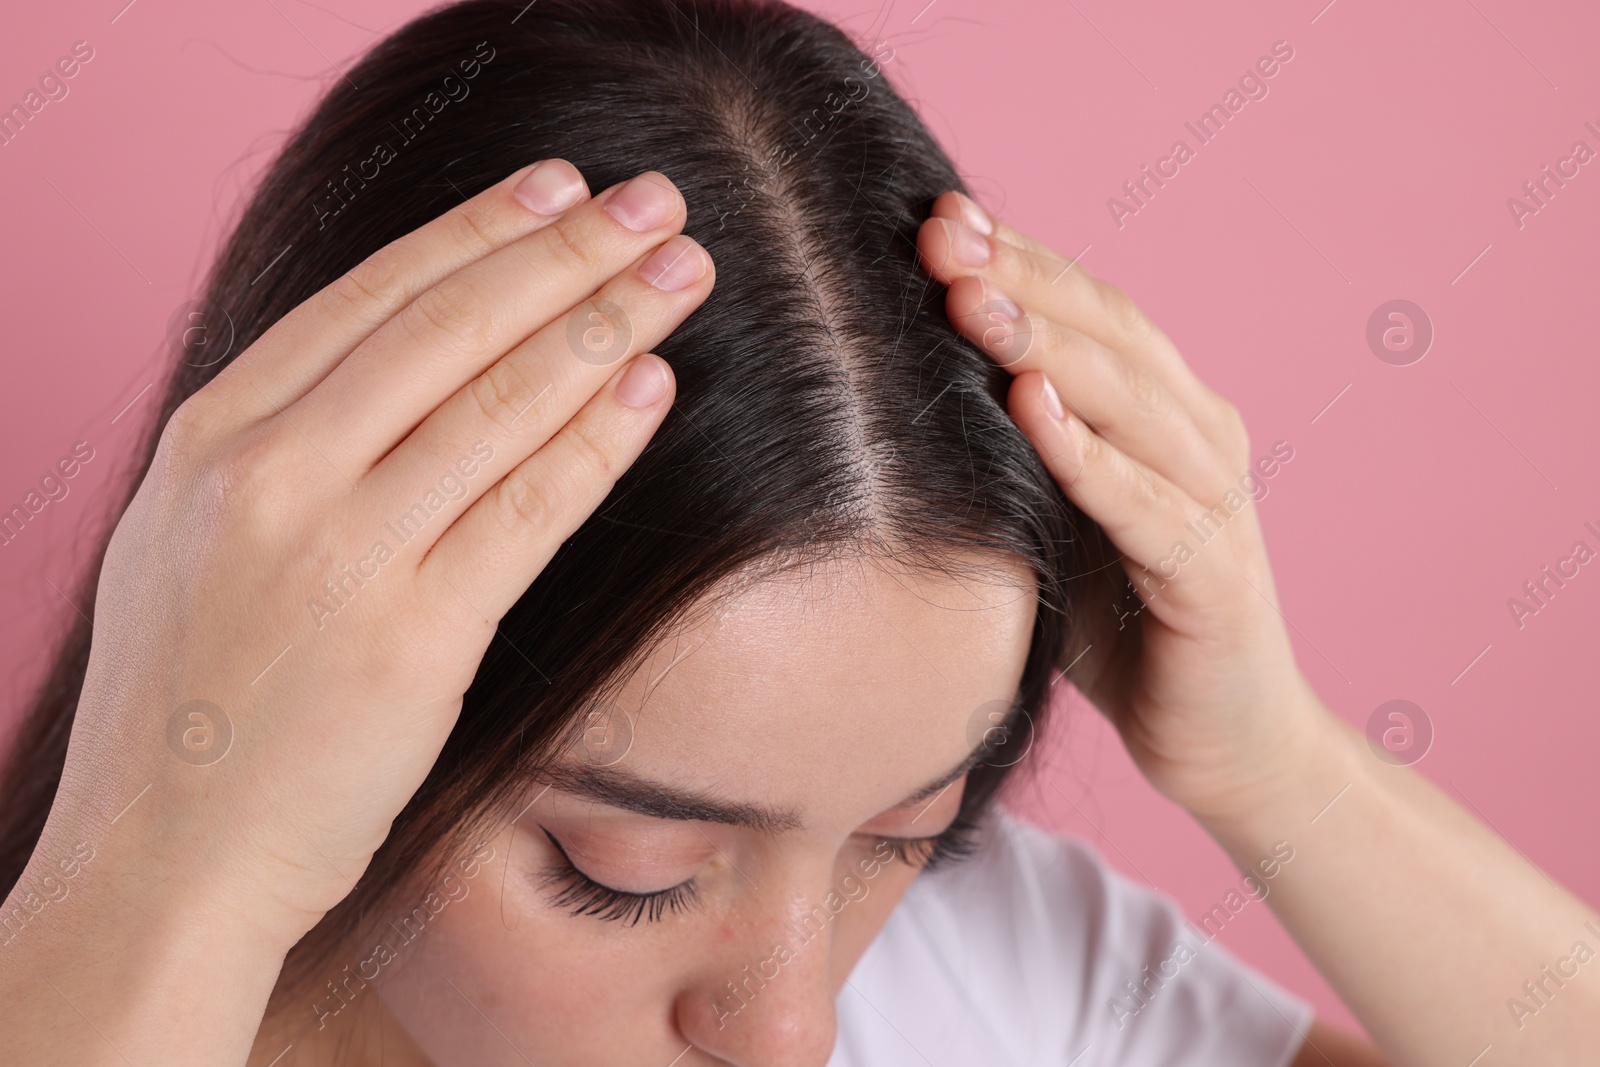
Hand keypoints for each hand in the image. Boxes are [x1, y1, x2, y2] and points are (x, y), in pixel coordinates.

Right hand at [48, 160, 712, 936]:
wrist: (164, 860)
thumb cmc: (189, 704)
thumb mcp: (189, 538)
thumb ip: (278, 445)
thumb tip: (397, 361)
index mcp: (210, 437)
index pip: (369, 296)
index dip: (479, 230)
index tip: (559, 190)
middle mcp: (268, 475)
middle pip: (448, 328)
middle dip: (568, 254)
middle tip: (656, 204)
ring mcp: (341, 554)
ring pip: (499, 404)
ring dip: (606, 324)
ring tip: (681, 273)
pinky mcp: (415, 639)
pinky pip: (529, 510)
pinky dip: (599, 441)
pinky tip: (654, 387)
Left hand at [916, 193, 1323, 821]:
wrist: (1221, 742)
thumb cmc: (1122, 628)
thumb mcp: (1056, 520)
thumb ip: (1015, 454)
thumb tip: (899, 386)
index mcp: (1167, 414)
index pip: (1090, 313)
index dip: (1019, 258)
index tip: (935, 215)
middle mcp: (1202, 440)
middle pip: (1111, 335)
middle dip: (1021, 278)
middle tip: (937, 235)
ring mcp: (1217, 503)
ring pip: (1130, 404)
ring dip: (1045, 347)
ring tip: (968, 300)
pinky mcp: (1215, 578)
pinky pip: (1147, 507)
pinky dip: (1089, 456)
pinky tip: (1031, 409)